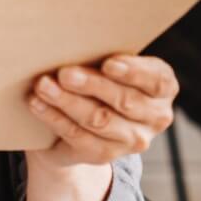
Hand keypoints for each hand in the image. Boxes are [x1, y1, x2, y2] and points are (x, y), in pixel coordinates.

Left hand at [26, 54, 177, 166]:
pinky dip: (54, 118)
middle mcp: (155, 117)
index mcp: (163, 89)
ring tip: (43, 86)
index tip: (108, 63)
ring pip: (99, 120)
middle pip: (124, 100)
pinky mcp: (104, 155)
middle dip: (91, 85)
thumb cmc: (96, 81)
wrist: (79, 124)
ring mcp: (132, 140)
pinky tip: (37, 103)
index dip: (134, 72)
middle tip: (64, 73)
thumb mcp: (106, 67)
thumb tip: (72, 45)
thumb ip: (101, 59)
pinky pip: (78, 136)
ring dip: (67, 101)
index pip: (157, 81)